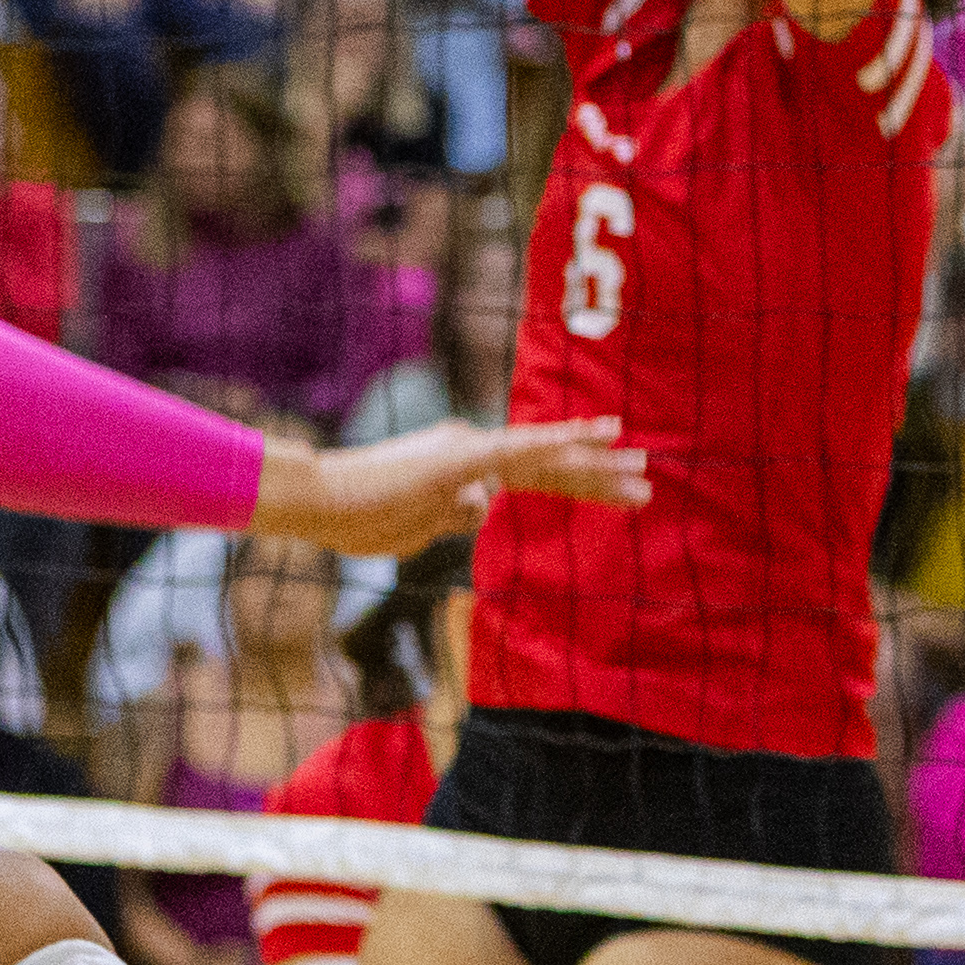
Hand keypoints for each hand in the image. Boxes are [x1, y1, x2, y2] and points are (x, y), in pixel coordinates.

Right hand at [264, 413, 643, 558]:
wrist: (318, 499)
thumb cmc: (355, 518)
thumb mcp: (415, 527)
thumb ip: (450, 515)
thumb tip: (481, 507)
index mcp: (465, 468)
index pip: (534, 476)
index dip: (578, 479)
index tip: (618, 485)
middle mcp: (474, 451)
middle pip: (550, 465)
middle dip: (601, 474)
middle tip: (647, 476)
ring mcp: (470, 452)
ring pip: (546, 456)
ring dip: (597, 464)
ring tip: (641, 468)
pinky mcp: (463, 458)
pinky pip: (523, 448)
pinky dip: (563, 441)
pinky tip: (598, 437)